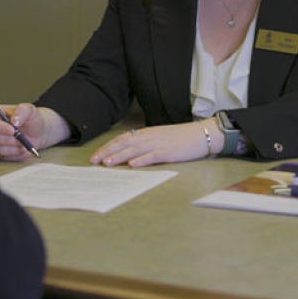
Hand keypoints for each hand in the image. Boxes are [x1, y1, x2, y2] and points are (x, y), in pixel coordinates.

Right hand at [0, 103, 67, 160]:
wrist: (40, 132)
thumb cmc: (33, 119)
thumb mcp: (30, 110)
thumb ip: (22, 110)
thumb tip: (14, 120)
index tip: (12, 130)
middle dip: (6, 138)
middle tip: (20, 137)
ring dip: (11, 148)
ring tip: (24, 144)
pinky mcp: (0, 152)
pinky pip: (3, 157)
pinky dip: (16, 155)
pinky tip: (25, 150)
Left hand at [90, 121, 222, 167]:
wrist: (203, 134)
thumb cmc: (182, 137)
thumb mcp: (161, 137)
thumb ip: (146, 143)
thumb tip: (130, 152)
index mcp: (147, 133)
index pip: (123, 138)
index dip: (109, 146)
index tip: (96, 155)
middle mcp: (150, 136)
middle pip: (125, 143)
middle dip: (108, 152)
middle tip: (94, 161)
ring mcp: (160, 143)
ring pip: (135, 150)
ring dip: (120, 156)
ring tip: (107, 163)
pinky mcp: (170, 152)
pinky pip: (153, 156)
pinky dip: (142, 160)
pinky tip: (132, 165)